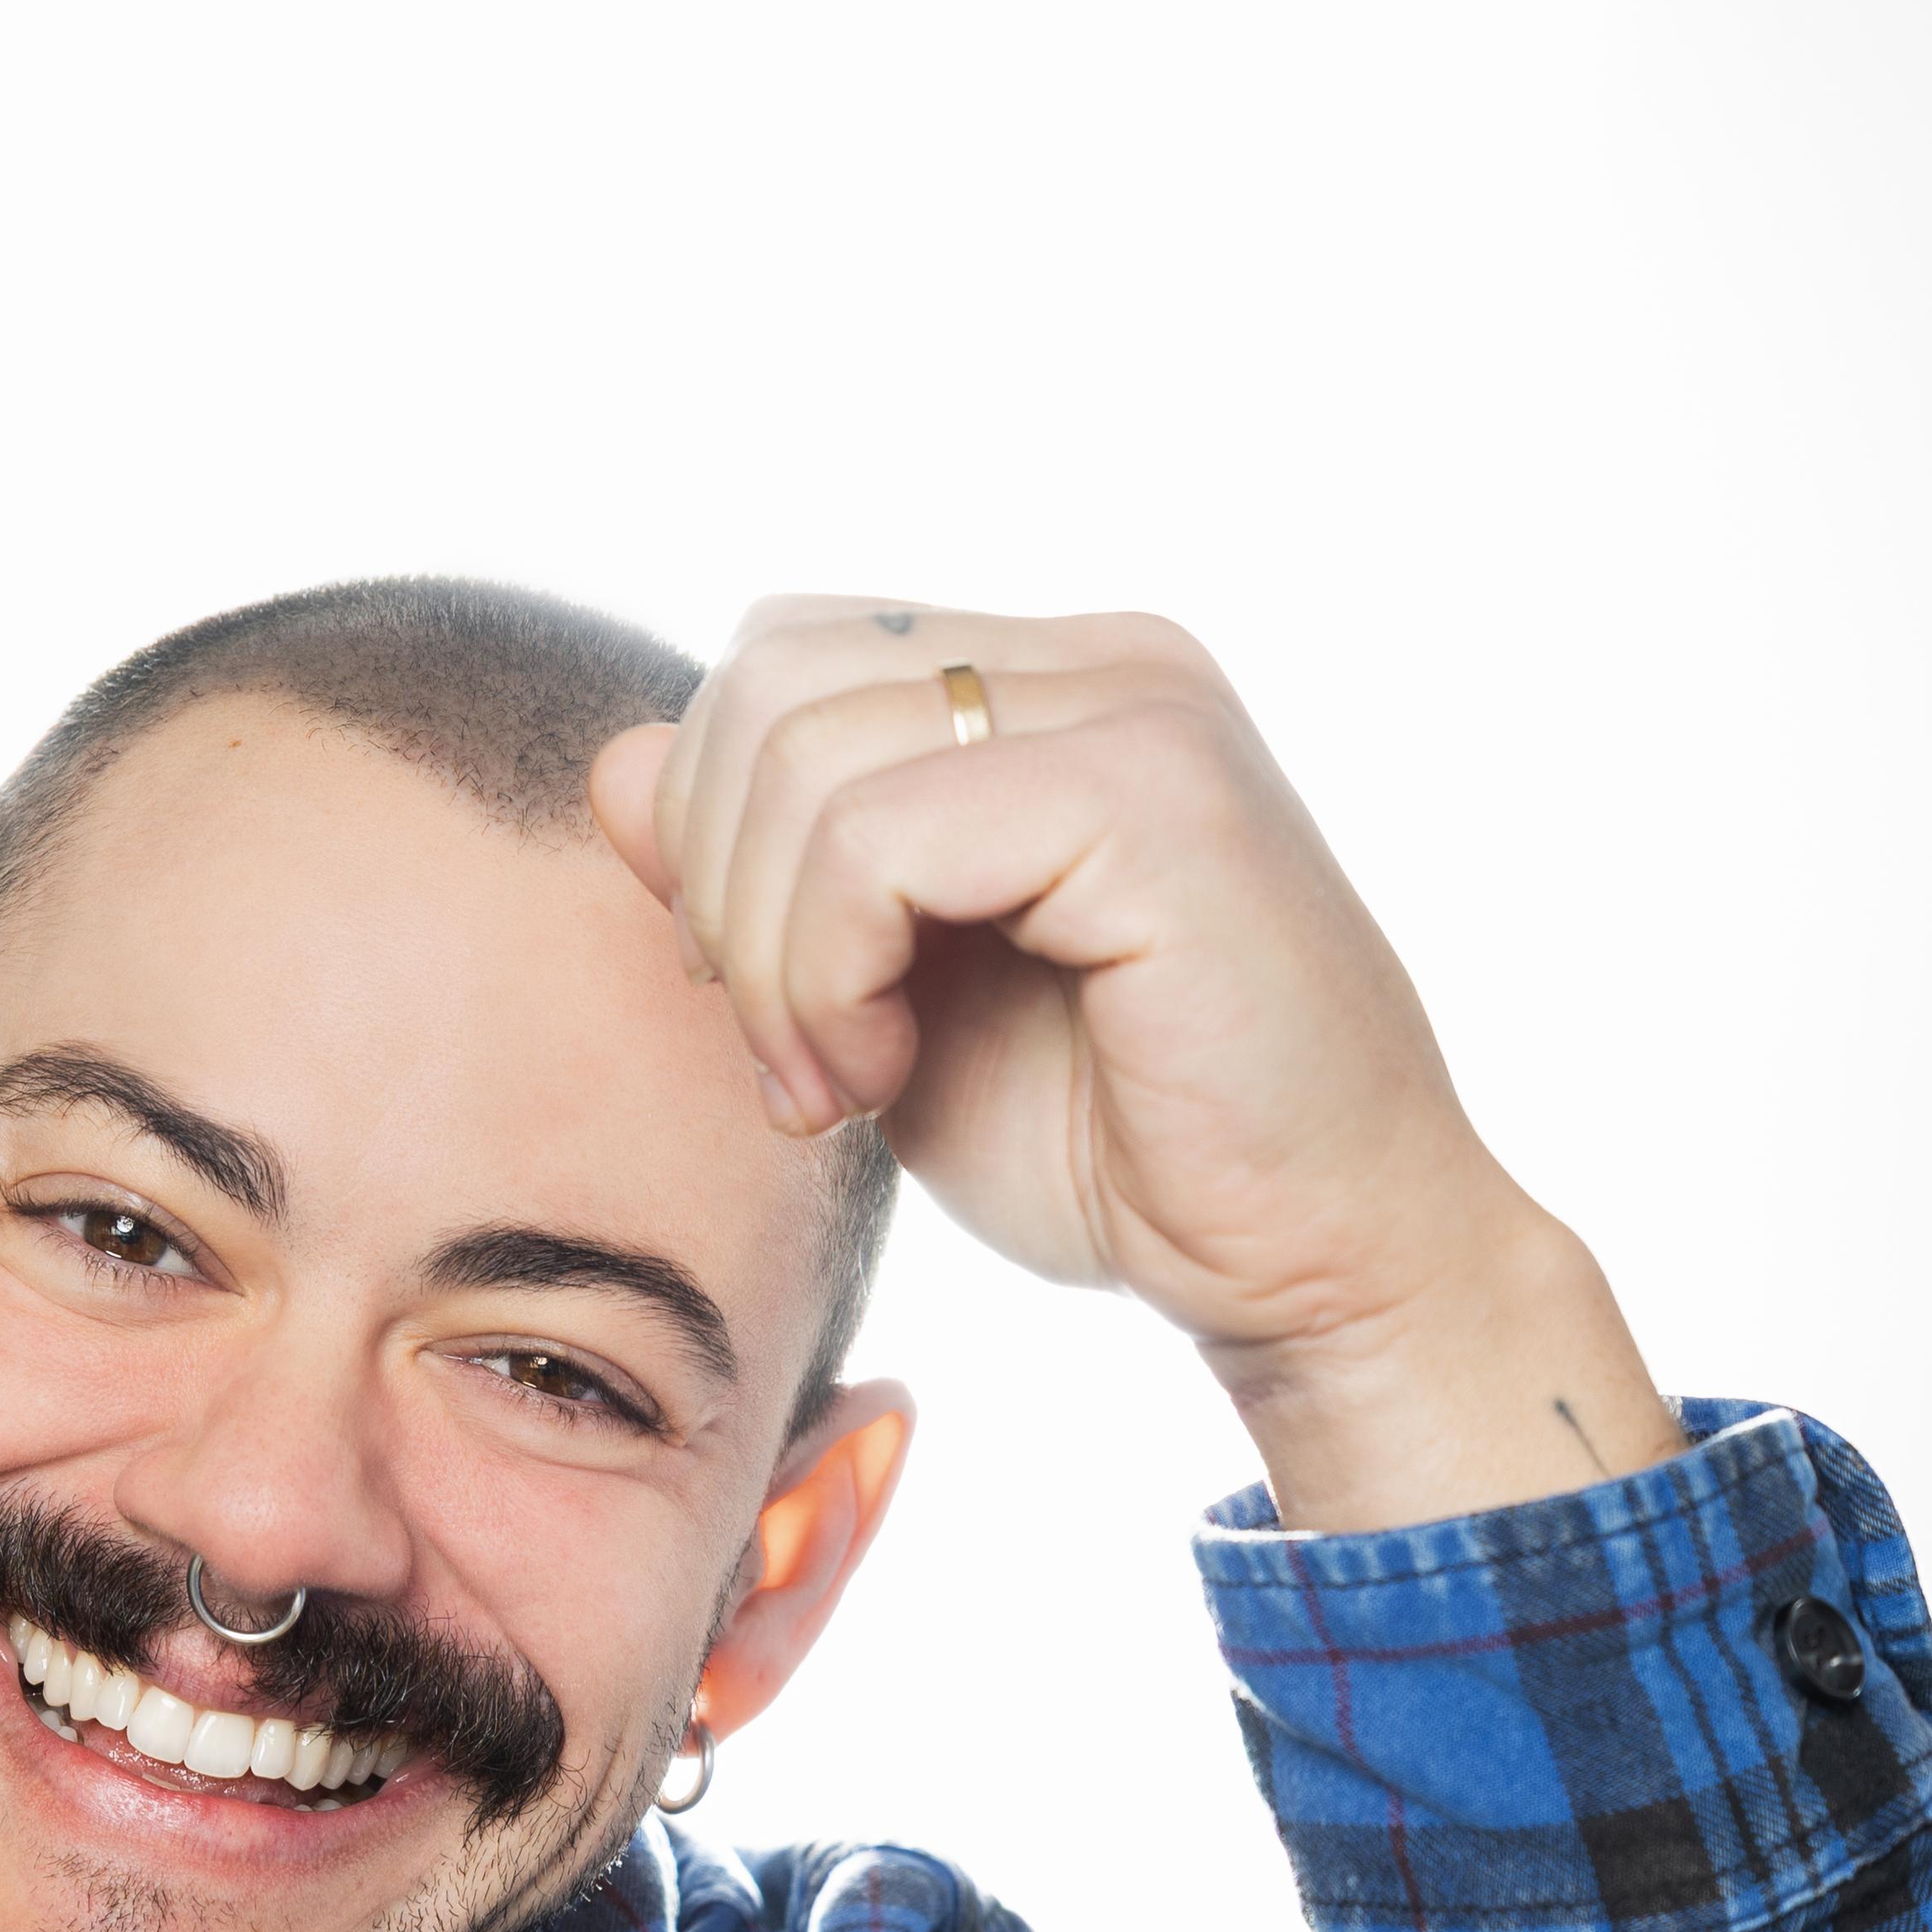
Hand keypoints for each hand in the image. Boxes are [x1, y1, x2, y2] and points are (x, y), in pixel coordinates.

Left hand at [589, 600, 1676, 1533]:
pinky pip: (877, 837)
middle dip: (724, 896)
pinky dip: (830, 975)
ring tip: (847, 1081)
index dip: (717, 844)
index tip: (783, 1021)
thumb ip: (767, 886)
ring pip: (802, 753)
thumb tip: (616, 762)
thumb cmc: (1128, 1159)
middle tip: (799, 1064)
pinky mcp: (1152, 799)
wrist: (1315, 1267)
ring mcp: (1137, 712)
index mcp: (1049, 691)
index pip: (780, 664)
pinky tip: (886, 1073)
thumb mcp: (889, 1009)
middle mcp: (1102, 664)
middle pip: (765, 681)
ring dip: (773, 957)